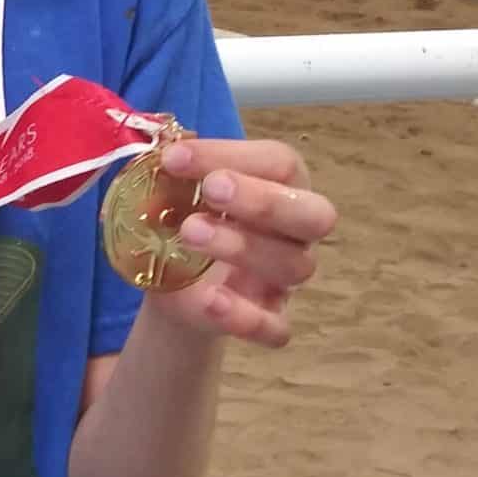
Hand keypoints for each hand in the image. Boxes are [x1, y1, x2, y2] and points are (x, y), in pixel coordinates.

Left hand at [151, 135, 337, 347]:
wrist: (176, 286)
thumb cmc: (189, 221)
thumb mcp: (178, 193)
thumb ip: (178, 172)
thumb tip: (164, 148)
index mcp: (282, 186)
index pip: (280, 163)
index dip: (231, 156)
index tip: (175, 158)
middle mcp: (295, 232)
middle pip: (313, 215)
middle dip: (264, 200)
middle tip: (211, 190)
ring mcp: (286, 280)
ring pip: (293, 266)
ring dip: (243, 247)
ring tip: (189, 234)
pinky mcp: (270, 321)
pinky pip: (276, 328)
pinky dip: (246, 317)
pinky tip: (210, 301)